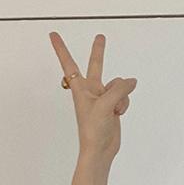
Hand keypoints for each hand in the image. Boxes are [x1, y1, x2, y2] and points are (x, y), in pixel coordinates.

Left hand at [50, 28, 135, 184]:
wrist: (100, 150)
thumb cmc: (93, 129)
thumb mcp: (105, 105)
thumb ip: (119, 89)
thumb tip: (131, 81)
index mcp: (80, 88)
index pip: (68, 63)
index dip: (61, 48)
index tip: (52, 34)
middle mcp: (90, 90)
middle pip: (96, 65)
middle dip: (99, 51)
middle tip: (101, 36)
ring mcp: (102, 97)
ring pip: (119, 85)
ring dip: (121, 96)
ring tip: (114, 111)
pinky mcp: (113, 105)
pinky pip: (124, 96)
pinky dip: (124, 104)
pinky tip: (118, 114)